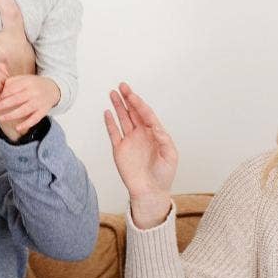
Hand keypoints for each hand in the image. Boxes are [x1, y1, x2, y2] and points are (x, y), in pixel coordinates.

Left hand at [0, 75, 59, 135]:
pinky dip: (26, 124)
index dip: (3, 94)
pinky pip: (34, 119)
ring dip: (12, 115)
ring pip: (24, 110)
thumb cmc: (35, 84)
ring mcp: (39, 102)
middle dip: (4, 105)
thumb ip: (13, 82)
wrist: (53, 89)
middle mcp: (34, 92)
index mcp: (28, 82)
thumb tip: (0, 91)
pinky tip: (17, 128)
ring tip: (2, 118)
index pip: (13, 88)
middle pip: (17, 99)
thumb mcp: (25, 78)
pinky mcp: (43, 111)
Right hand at [103, 82, 177, 228]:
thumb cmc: (163, 176)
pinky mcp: (119, 150)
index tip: (133, 96)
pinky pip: (113, 133)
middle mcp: (141, 135)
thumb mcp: (170, 156)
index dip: (140, 104)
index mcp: (154, 134)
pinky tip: (108, 112)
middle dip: (128, 99)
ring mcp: (130, 141)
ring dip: (118, 106)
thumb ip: (164, 140)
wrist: (150, 191)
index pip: (146, 115)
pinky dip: (110, 122)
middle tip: (122, 86)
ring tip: (113, 93)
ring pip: (123, 119)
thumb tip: (156, 127)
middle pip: (134, 112)